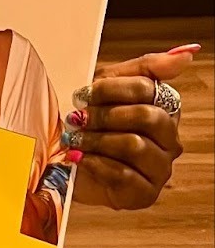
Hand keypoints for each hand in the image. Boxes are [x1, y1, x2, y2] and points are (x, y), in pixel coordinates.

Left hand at [68, 45, 197, 210]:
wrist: (59, 155)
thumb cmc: (86, 117)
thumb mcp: (107, 84)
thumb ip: (147, 68)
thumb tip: (188, 53)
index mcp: (164, 109)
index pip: (148, 88)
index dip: (110, 89)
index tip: (84, 93)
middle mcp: (169, 140)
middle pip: (148, 117)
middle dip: (105, 116)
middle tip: (79, 118)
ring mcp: (160, 169)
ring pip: (136, 145)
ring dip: (97, 140)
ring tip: (76, 138)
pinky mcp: (144, 194)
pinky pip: (124, 174)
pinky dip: (95, 163)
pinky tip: (81, 158)